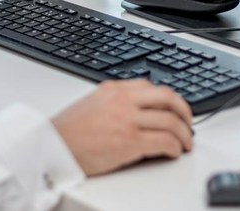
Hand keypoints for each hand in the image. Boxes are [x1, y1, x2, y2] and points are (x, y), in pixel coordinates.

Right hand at [52, 80, 193, 175]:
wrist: (52, 147)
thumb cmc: (68, 132)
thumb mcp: (92, 104)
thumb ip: (115, 103)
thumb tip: (136, 111)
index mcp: (114, 89)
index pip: (151, 87)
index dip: (169, 100)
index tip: (174, 110)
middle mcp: (123, 100)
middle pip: (168, 98)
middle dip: (184, 112)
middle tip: (187, 124)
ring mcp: (127, 119)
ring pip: (170, 120)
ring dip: (184, 133)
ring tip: (185, 143)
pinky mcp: (130, 141)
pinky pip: (164, 141)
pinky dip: (175, 147)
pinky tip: (174, 152)